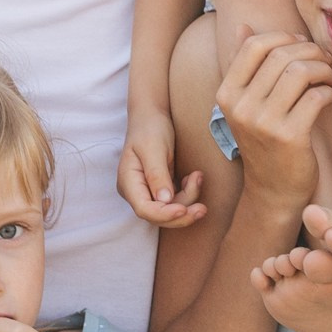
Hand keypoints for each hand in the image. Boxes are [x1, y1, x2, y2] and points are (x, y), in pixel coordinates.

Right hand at [119, 109, 205, 226]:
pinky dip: (189, 192)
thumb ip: (157, 174)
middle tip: (202, 209)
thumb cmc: (150, 128)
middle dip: (181, 214)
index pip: (144, 209)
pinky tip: (194, 177)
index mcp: (128, 182)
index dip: (164, 214)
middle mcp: (137, 191)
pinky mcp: (161, 188)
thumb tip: (164, 200)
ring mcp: (149, 191)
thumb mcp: (154, 148)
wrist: (152, 116)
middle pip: (158, 215)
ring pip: (170, 209)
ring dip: (189, 198)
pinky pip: (177, 200)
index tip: (183, 209)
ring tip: (198, 176)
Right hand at [216, 30, 331, 214]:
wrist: (273, 190)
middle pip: (281, 55)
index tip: (303, 46)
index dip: (284, 37)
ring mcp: (264, 123)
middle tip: (326, 60)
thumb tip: (243, 26)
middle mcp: (241, 107)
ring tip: (331, 77)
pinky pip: (317, 97)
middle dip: (311, 51)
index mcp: (227, 94)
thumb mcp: (247, 104)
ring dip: (324, 69)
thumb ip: (245, 65)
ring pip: (300, 72)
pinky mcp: (290, 137)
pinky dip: (330, 92)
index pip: (254, 45)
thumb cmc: (265, 140)